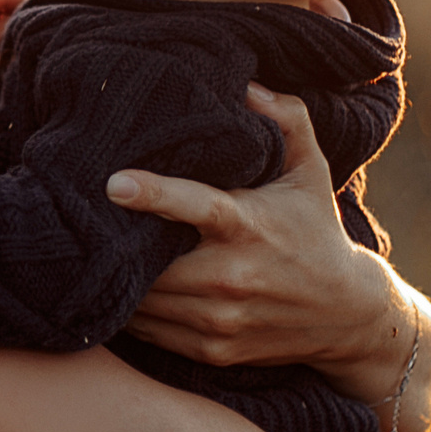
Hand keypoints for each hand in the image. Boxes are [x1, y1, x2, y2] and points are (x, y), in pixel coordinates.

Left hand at [107, 85, 430, 431]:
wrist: (348, 316)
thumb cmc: (317, 231)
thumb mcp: (310, 171)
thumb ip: (286, 119)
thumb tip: (246, 81)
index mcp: (250, 226)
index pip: (198, 207)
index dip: (154, 195)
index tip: (114, 182)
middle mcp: (233, 277)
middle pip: (153, 263)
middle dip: (116, 245)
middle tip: (82, 221)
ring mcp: (220, 320)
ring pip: (143, 302)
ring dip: (116, 279)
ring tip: (92, 252)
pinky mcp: (212, 350)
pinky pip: (150, 333)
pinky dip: (130, 312)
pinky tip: (117, 288)